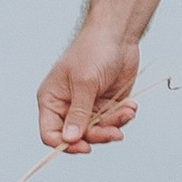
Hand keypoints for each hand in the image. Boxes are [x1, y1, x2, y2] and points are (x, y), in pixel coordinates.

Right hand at [38, 18, 142, 152]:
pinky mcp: (106, 104)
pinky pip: (112, 121)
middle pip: (78, 137)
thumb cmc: (93, 50)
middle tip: (115, 132)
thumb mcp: (84, 83)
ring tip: (127, 111)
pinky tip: (130, 106)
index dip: (65, 144)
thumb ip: (78, 113)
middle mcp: (68, 106)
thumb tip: (69, 140)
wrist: (118, 34)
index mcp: (52, 100)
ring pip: (98, 131)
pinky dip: (122, 116)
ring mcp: (88, 106)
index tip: (85, 147)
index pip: (50, 133)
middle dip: (98, 135)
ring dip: (114, 124)